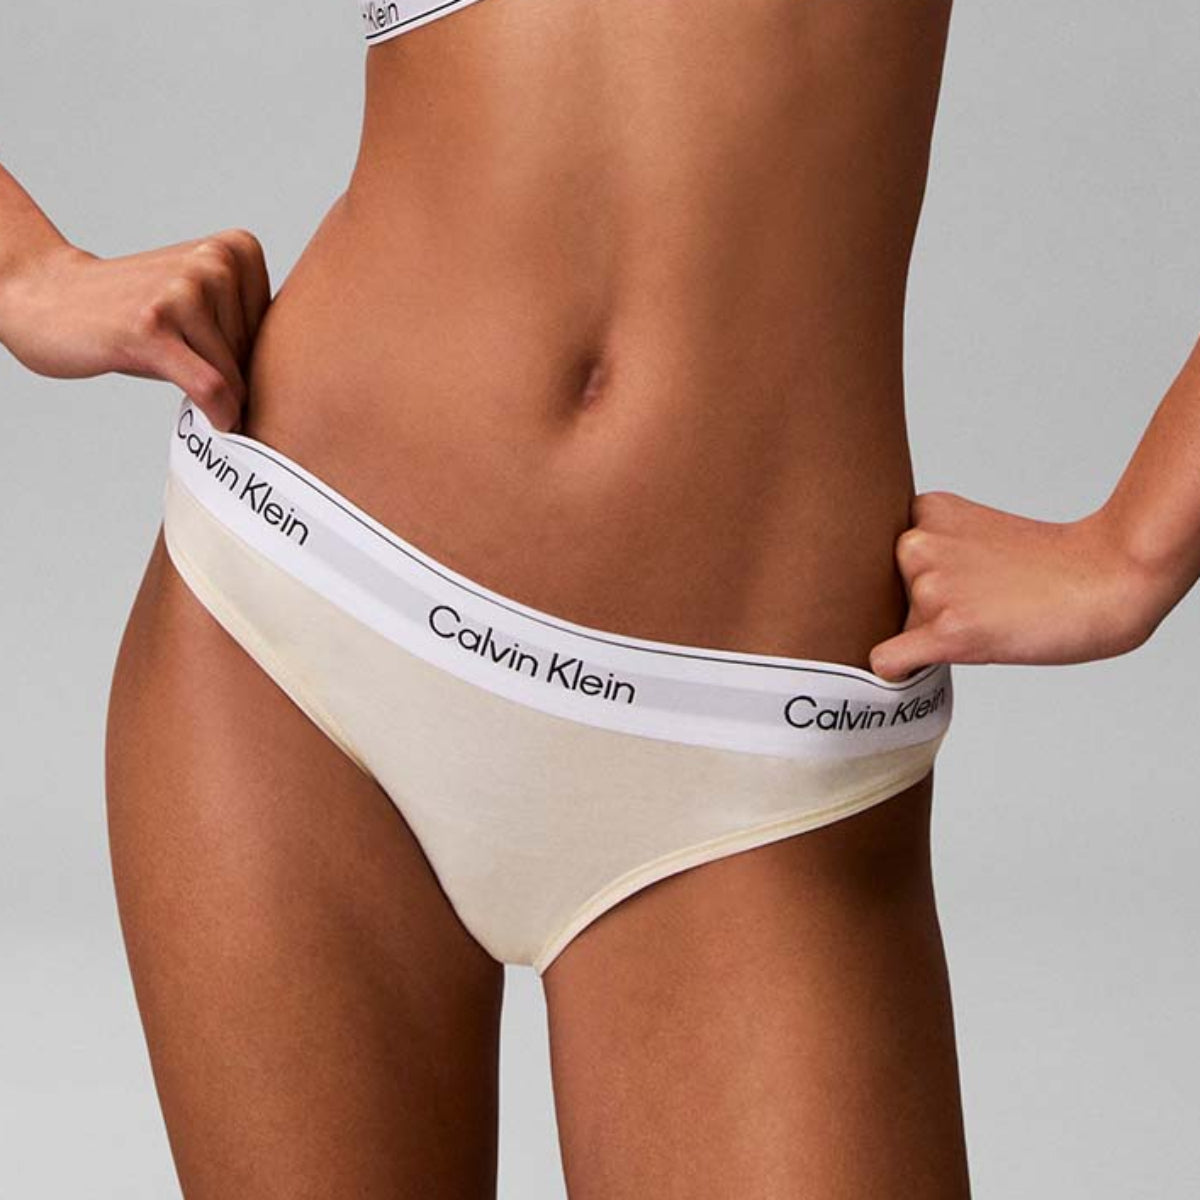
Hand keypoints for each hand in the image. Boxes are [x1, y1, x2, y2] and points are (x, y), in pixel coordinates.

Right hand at [0, 230, 269, 431]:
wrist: (53, 299)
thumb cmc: (143, 318)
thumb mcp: (207, 309)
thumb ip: (256, 331)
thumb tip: (311, 389)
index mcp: (238, 249)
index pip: (278, 333)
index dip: (255, 361)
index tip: (227, 359)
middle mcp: (214, 260)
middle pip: (257, 355)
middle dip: (236, 380)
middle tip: (197, 372)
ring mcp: (183, 290)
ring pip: (234, 376)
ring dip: (219, 397)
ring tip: (176, 372)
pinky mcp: (153, 325)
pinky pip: (210, 387)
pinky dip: (220, 413)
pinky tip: (219, 423)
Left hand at [868, 492, 1165, 680]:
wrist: (1105, 580)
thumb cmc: (1043, 565)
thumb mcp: (974, 532)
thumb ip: (928, 549)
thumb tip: (875, 597)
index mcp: (926, 511)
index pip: (880, 555)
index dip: (908, 575)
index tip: (945, 580)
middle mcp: (919, 544)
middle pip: (882, 592)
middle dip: (914, 604)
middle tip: (971, 603)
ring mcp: (931, 588)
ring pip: (893, 626)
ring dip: (924, 633)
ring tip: (981, 621)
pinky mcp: (948, 630)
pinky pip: (888, 661)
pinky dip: (898, 671)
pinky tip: (917, 668)